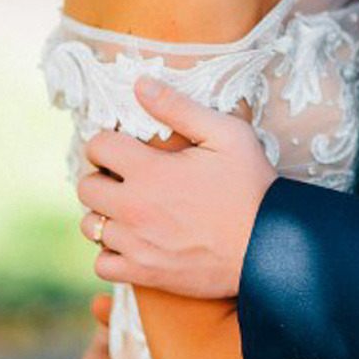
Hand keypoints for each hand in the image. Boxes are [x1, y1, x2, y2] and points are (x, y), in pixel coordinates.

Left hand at [76, 79, 274, 298]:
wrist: (272, 247)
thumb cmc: (252, 188)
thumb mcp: (226, 135)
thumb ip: (179, 108)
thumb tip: (140, 85)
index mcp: (149, 170)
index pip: (97, 146)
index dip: (107, 142)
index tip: (123, 148)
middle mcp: (134, 208)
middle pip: (86, 187)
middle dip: (102, 177)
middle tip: (124, 179)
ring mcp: (137, 244)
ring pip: (91, 226)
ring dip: (105, 216)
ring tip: (128, 211)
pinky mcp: (145, 273)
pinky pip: (102, 266)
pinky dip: (110, 255)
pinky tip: (131, 243)